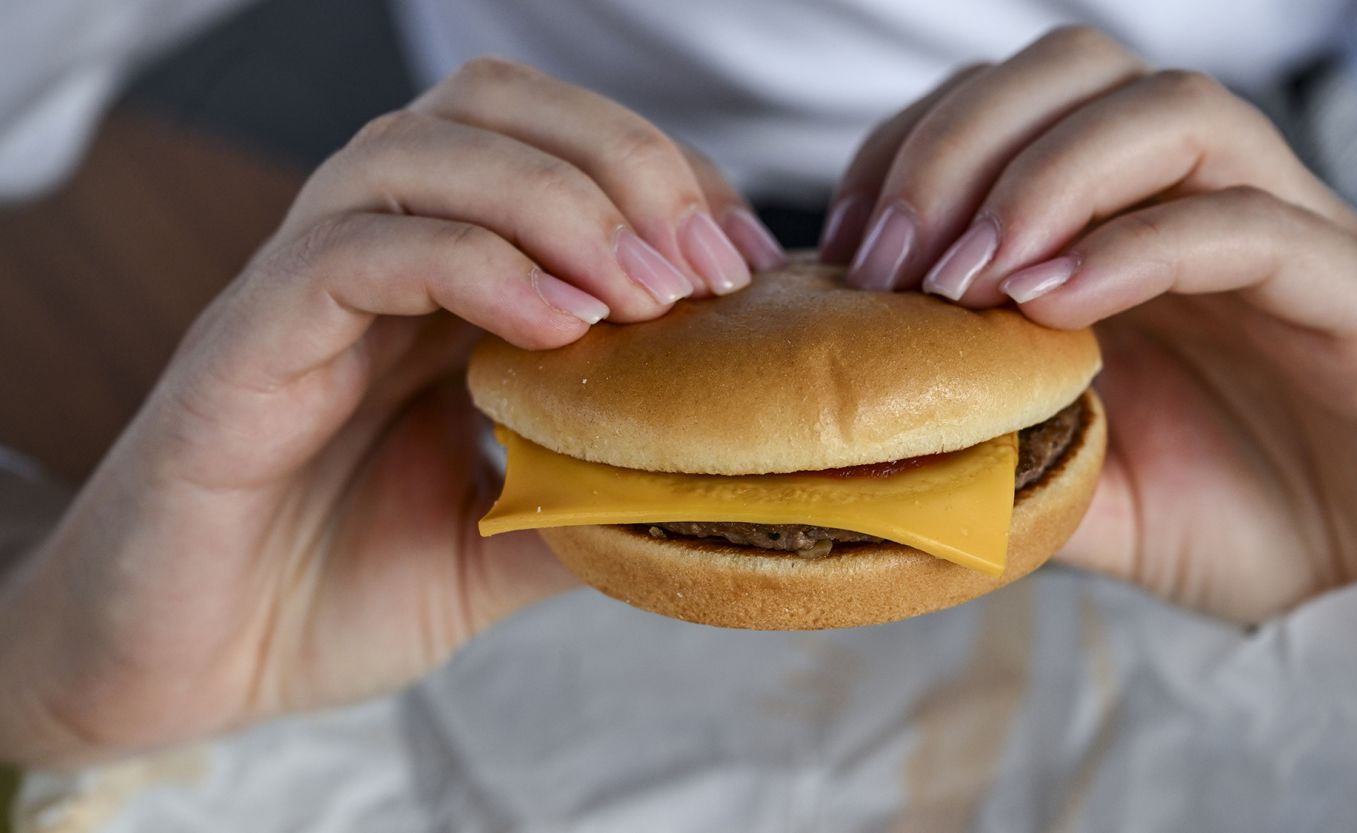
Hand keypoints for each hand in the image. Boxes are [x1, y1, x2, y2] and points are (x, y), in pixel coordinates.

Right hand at [0, 59, 784, 767]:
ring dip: (556, 202)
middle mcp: (373, 256)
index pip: (556, 153)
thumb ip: (594, 493)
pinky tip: (554, 327)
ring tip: (645, 293)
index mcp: (438, 285)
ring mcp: (303, 287)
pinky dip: (468, 264)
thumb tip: (715, 474)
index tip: (745, 261)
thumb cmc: (327, 593)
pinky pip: (352, 249)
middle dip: (623, 160)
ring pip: (421, 151)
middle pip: (494, 108)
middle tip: (707, 262)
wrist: (183, 669)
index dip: (664, 179)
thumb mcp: (502, 545)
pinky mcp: (246, 338)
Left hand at [823, 26, 1356, 620]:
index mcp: (1124, 223)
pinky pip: (1254, 228)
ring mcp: (1285, 236)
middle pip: (1081, 72)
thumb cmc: (1230, 520)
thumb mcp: (1071, 486)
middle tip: (891, 260)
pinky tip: (1056, 311)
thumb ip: (984, 446)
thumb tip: (864, 440)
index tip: (846, 251)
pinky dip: (1139, 250)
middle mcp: (1199, 202)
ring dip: (1045, 179)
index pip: (1010, 110)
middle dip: (961, 142)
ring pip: (1174, 113)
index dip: (913, 151)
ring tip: (969, 278)